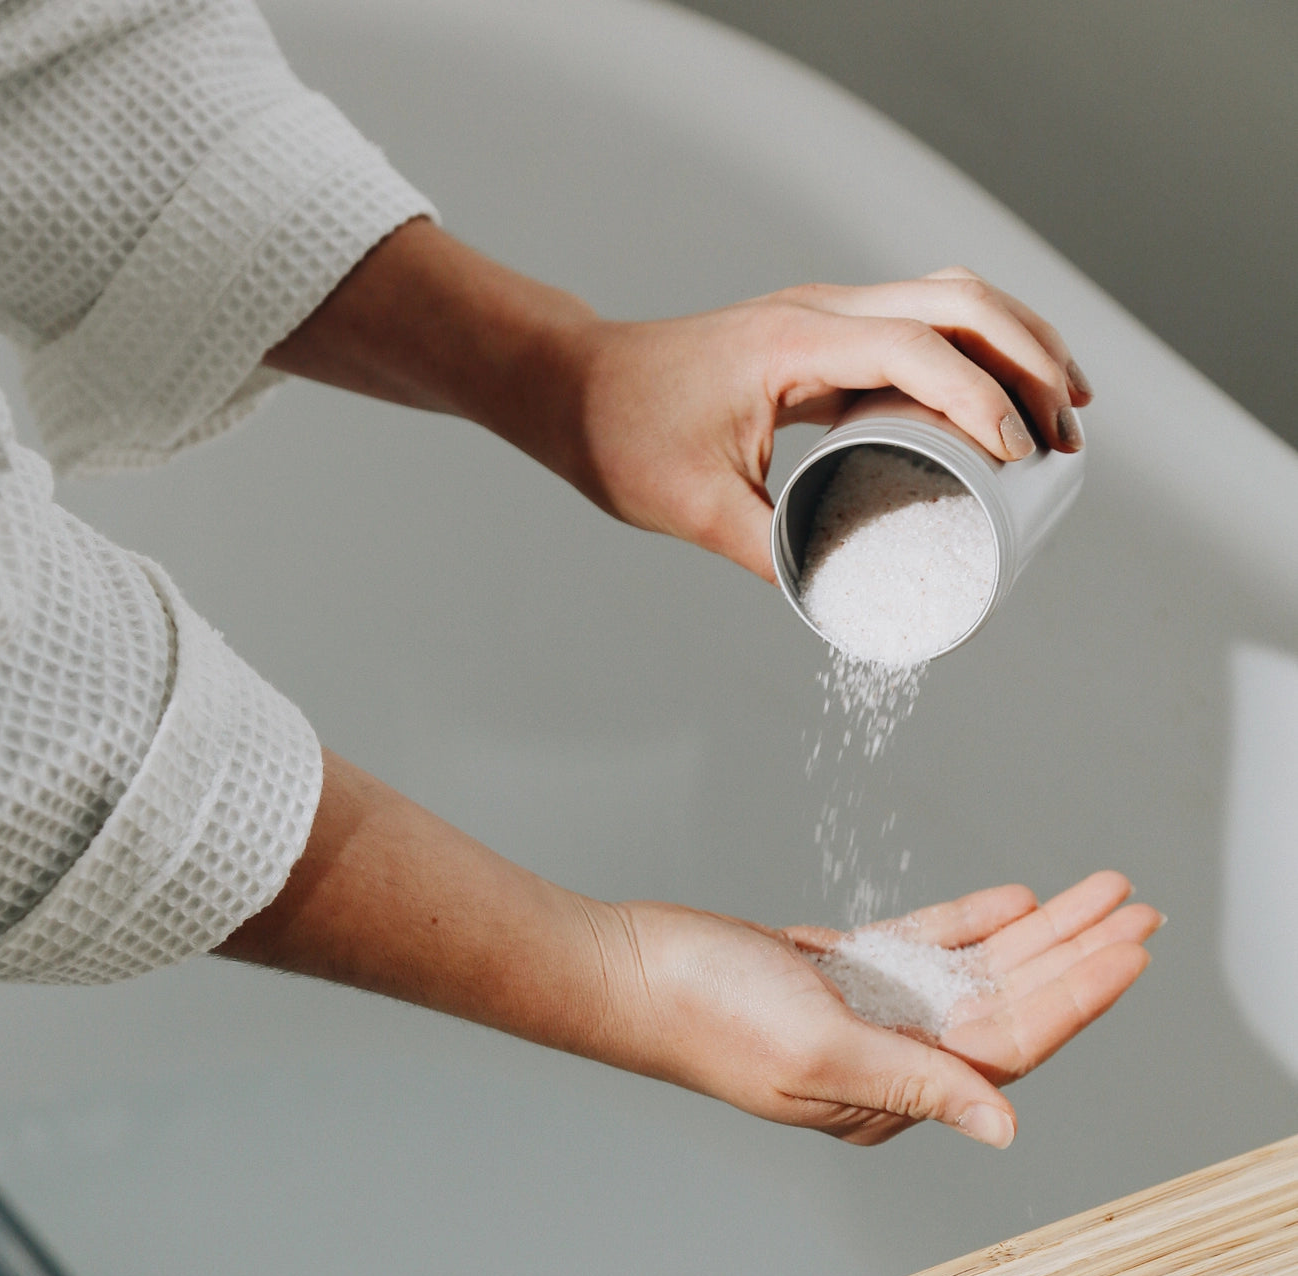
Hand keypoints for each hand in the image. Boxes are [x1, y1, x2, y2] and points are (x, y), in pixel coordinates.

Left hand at [267, 223, 1091, 583]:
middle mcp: (819, 310)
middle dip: (1032, 362)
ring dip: (1016, 341)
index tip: (1022, 460)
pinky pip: (919, 317)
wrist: (575, 387)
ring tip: (1061, 409)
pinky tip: (995, 393)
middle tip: (1069, 437)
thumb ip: (770, 558)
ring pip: (949, 296)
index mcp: (796, 345)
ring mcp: (822, 312)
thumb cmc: (623, 439)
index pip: (922, 351)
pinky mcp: (819, 331)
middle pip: (962, 303)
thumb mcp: (696, 509)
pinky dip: (975, 345)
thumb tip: (845, 611)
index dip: (987, 402)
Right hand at [601, 871, 1157, 1147]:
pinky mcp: (841, 968)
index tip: (1128, 948)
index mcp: (888, 1089)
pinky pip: (925, 945)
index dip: (1076, 993)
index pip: (1009, 1043)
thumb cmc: (703, 1014)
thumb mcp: (816, 1050)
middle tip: (1135, 908)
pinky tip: (1013, 900)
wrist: (631, 966)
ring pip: (975, 968)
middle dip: (1076, 954)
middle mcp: (889, 1054)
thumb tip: (1005, 1125)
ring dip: (1037, 931)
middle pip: (1007, 1001)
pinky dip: (970, 921)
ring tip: (1094, 893)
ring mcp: (866, 1008)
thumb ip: (916, 1078)